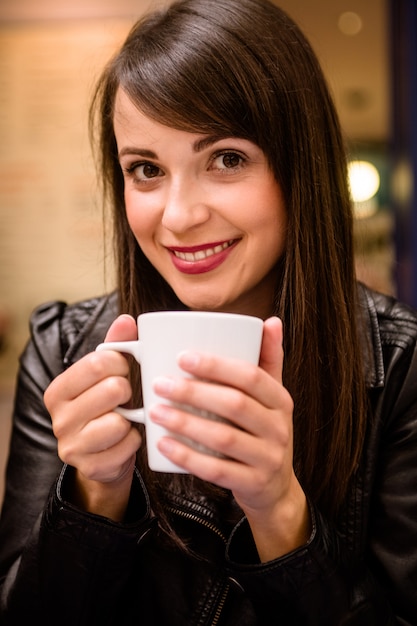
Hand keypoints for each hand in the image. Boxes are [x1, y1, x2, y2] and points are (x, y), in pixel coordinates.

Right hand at [44, 314, 141, 520]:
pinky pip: (128, 446)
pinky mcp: (90, 467)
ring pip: (119, 422)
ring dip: (130, 419)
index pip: (98, 362)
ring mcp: (72, 446)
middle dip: (128, 390)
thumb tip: (126, 320)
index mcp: (58, 390)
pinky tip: (125, 439)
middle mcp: (59, 418)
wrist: (102, 456)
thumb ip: (115, 345)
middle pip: (113, 389)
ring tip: (124, 418)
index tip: (124, 369)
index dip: (121, 362)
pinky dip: (134, 441)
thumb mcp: (105, 374)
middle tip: (125, 396)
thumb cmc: (105, 407)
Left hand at [149, 317, 310, 559]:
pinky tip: (163, 444)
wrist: (275, 488)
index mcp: (280, 400)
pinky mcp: (252, 484)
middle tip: (159, 383)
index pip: (251, 376)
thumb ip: (268, 359)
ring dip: (185, 423)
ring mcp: (268, 458)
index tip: (182, 357)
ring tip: (155, 411)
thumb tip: (270, 320)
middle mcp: (279, 428)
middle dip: (193, 392)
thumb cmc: (263, 432)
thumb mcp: (272, 397)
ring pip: (224, 437)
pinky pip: (216, 470)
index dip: (216, 366)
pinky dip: (187, 457)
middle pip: (234, 404)